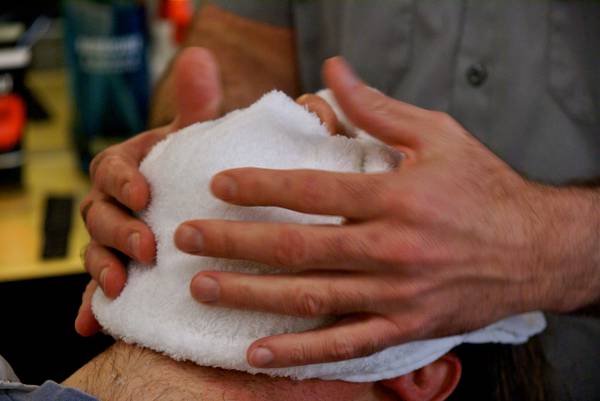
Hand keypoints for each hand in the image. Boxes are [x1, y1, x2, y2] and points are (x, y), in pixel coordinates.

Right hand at [75, 47, 222, 335]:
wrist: (205, 201)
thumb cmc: (198, 167)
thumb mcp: (198, 138)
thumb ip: (196, 104)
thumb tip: (200, 57)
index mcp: (129, 167)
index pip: (111, 169)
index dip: (123, 182)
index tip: (144, 194)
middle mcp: (115, 203)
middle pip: (99, 215)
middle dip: (118, 231)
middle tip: (145, 247)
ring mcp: (114, 237)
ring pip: (95, 251)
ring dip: (102, 269)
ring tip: (119, 287)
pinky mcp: (120, 268)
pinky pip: (99, 288)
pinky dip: (92, 304)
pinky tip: (91, 323)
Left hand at [174, 57, 562, 367]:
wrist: (534, 249)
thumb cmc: (482, 188)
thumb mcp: (438, 136)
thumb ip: (378, 108)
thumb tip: (332, 71)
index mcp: (397, 196)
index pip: (313, 190)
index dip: (260, 186)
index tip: (218, 184)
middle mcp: (392, 247)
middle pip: (298, 246)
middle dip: (235, 242)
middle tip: (187, 237)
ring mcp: (397, 294)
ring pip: (310, 297)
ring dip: (251, 294)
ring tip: (202, 286)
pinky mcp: (405, 327)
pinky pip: (345, 344)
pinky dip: (299, 352)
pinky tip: (256, 351)